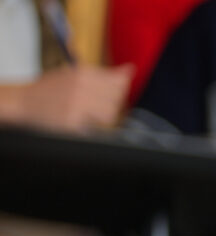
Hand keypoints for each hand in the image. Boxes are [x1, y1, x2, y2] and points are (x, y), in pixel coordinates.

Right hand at [6, 65, 132, 132]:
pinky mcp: (73, 121)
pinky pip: (95, 126)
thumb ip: (104, 74)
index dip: (120, 90)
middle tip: (98, 104)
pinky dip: (91, 124)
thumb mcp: (75, 74)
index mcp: (84, 72)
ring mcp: (77, 104)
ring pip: (110, 113)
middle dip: (113, 103)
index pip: (119, 82)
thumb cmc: (53, 88)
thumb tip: (131, 69)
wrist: (25, 101)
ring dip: (104, 115)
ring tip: (90, 113)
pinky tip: (80, 119)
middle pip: (117, 98)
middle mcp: (82, 86)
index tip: (112, 93)